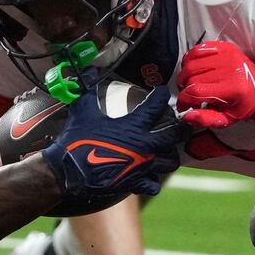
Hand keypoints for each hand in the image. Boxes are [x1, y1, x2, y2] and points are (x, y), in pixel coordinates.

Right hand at [42, 86, 182, 203]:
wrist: (71, 173)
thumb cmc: (77, 141)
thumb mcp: (82, 110)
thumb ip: (89, 90)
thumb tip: (88, 70)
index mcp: (134, 126)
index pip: (156, 106)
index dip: (161, 96)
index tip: (162, 92)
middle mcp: (145, 146)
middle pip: (174, 135)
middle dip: (182, 127)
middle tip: (184, 123)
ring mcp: (143, 166)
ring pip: (170, 161)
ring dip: (171, 155)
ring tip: (168, 150)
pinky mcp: (137, 183)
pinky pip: (155, 184)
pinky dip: (155, 180)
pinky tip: (152, 176)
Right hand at [175, 41, 254, 128]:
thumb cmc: (244, 104)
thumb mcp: (227, 118)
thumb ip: (206, 119)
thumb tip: (187, 116)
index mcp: (232, 88)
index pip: (196, 91)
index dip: (184, 100)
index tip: (183, 106)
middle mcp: (229, 69)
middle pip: (191, 77)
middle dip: (184, 89)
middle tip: (189, 97)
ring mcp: (227, 55)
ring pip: (191, 63)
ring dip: (185, 75)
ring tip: (190, 84)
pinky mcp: (225, 47)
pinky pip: (198, 50)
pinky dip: (190, 60)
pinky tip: (193, 70)